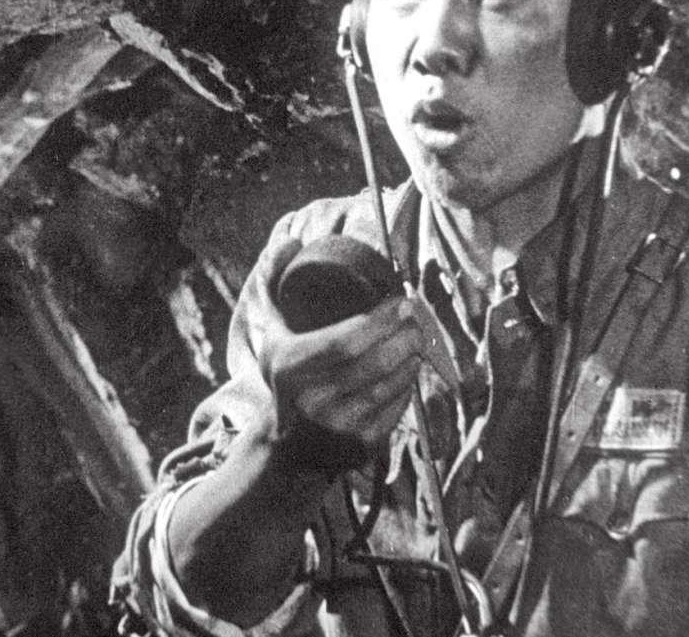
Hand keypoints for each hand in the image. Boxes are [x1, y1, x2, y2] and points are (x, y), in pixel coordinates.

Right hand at [246, 237, 427, 471]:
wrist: (286, 445)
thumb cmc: (285, 376)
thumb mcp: (271, 330)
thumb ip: (273, 281)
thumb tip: (291, 241)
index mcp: (288, 368)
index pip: (345, 341)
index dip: (380, 320)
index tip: (401, 302)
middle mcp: (312, 401)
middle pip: (374, 362)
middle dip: (405, 335)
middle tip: (416, 318)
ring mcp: (338, 426)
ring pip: (390, 385)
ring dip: (411, 357)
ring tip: (417, 338)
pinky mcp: (362, 446)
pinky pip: (397, 409)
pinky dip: (408, 386)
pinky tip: (410, 368)